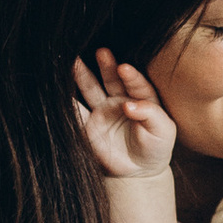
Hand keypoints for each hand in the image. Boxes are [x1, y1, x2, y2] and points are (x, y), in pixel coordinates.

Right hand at [72, 50, 177, 180]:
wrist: (139, 171)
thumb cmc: (156, 148)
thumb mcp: (163, 132)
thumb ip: (151, 115)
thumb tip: (129, 105)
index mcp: (141, 98)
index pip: (136, 83)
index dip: (130, 75)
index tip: (123, 68)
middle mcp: (120, 99)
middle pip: (112, 78)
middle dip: (106, 65)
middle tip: (102, 51)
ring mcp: (103, 110)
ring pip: (91, 88)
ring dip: (83, 75)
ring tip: (73, 61)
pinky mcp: (89, 125)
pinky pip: (77, 112)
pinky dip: (68, 102)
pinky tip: (59, 90)